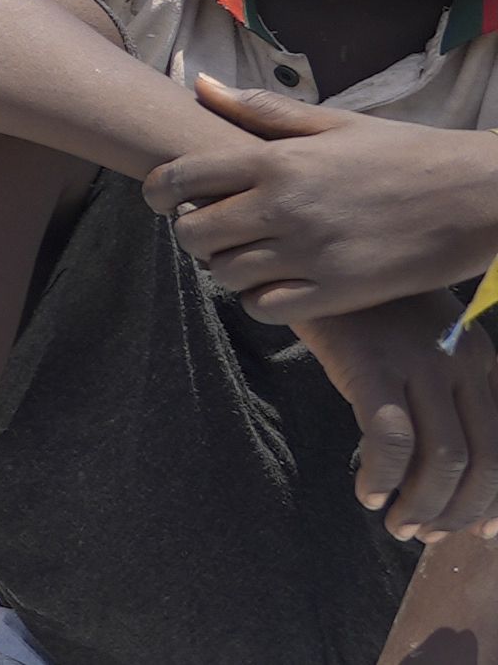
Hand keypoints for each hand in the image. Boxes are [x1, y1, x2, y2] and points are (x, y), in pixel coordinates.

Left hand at [145, 75, 497, 321]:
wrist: (479, 195)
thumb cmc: (405, 153)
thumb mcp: (333, 123)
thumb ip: (262, 110)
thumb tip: (200, 85)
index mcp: (277, 159)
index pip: (181, 176)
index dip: (158, 190)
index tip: (162, 198)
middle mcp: (284, 206)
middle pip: (193, 232)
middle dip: (192, 231)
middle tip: (213, 229)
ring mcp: (310, 252)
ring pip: (225, 273)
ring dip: (226, 267)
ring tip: (248, 255)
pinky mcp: (339, 292)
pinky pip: (267, 307)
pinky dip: (259, 300)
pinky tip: (276, 285)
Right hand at [290, 296, 497, 542]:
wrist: (310, 254)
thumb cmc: (362, 305)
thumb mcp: (421, 340)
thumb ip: (444, 387)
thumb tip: (448, 467)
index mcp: (481, 357)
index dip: (496, 500)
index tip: (477, 532)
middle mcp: (461, 361)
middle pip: (483, 461)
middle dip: (457, 512)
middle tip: (423, 534)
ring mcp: (419, 362)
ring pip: (444, 459)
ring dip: (423, 506)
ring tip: (396, 523)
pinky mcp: (372, 365)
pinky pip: (391, 440)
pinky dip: (383, 476)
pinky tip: (366, 491)